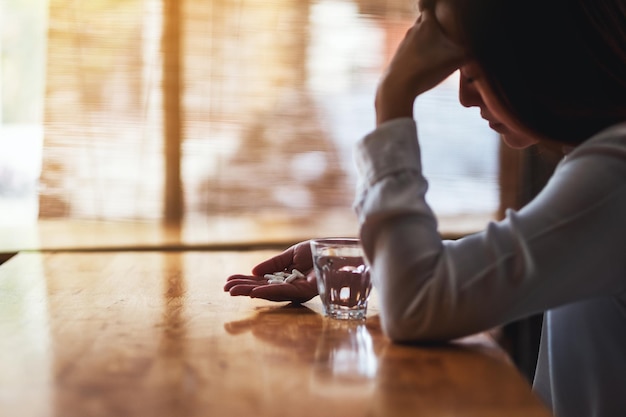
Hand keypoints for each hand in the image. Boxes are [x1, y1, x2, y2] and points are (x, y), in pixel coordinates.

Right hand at [224, 241, 318, 302]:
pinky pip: (284, 292)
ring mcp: (297, 291)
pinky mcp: (306, 291)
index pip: (262, 282)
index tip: (229, 281)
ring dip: (251, 292)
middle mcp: (290, 287)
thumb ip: (273, 264)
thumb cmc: (318, 251)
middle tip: (226, 289)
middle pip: (263, 290)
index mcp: (286, 278)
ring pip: (270, 293)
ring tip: (233, 291)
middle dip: (244, 289)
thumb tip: (253, 272)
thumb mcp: (291, 254)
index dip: (246, 282)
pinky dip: (268, 292)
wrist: (337, 250)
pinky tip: (254, 292)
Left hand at [375, 9, 465, 124]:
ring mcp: (403, 45)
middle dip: (433, 22)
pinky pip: (411, 51)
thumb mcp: (457, 59)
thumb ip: (473, 51)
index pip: (429, 5)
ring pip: (416, 36)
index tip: (442, 7)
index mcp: (427, 25)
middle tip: (443, 26)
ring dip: (426, 39)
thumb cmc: (427, 69)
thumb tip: (489, 49)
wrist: (397, 87)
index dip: (437, 5)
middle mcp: (412, 31)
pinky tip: (424, 62)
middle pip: (423, 20)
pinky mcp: (398, 59)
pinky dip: (418, 53)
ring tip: (436, 46)